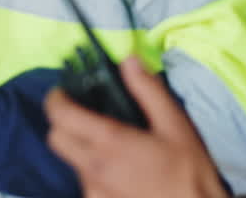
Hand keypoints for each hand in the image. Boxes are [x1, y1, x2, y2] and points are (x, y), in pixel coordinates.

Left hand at [46, 56, 227, 197]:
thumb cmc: (190, 173)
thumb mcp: (176, 127)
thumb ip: (148, 91)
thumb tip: (128, 60)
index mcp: (109, 142)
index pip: (60, 115)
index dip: (55, 99)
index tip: (63, 92)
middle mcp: (94, 167)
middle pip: (56, 138)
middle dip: (64, 123)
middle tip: (85, 117)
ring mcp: (93, 190)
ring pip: (71, 161)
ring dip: (82, 149)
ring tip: (113, 148)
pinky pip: (85, 182)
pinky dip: (94, 172)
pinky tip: (119, 172)